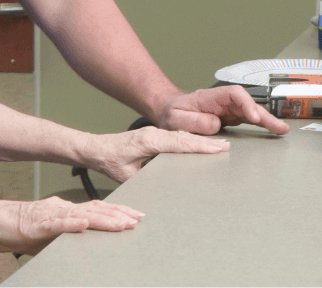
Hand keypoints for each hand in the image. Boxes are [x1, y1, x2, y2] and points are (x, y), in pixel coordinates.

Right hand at [0, 197, 144, 255]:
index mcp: (61, 210)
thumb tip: (80, 241)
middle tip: (139, 218)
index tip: (134, 215)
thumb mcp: (45, 235)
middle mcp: (58, 208)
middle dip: (118, 213)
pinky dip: (71, 223)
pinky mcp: (35, 224)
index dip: (115, 211)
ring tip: (122, 223)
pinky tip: (84, 224)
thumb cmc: (12, 228)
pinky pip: (56, 224)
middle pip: (93, 209)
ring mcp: (47, 215)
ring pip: (80, 215)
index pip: (94, 209)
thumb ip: (63, 235)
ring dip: (103, 219)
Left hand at [87, 126, 229, 182]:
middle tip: (227, 147)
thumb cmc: (108, 160)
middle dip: (206, 143)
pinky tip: (199, 144)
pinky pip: (174, 137)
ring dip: (199, 141)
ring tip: (220, 146)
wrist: (94, 148)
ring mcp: (152, 133)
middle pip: (184, 137)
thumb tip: (164, 189)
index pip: (179, 143)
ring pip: (180, 136)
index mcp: (148, 140)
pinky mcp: (152, 135)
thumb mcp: (126, 174)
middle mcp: (152, 133)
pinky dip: (189, 140)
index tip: (219, 147)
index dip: (201, 146)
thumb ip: (146, 178)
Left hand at [156, 86, 288, 135]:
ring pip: (251, 112)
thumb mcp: (176, 118)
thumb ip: (194, 121)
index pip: (233, 94)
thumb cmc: (171, 113)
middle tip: (278, 127)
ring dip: (267, 120)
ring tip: (282, 130)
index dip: (245, 103)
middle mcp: (222, 102)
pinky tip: (273, 131)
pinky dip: (261, 125)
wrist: (168, 112)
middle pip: (247, 103)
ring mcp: (227, 110)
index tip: (252, 116)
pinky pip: (248, 120)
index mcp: (209, 97)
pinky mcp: (230, 119)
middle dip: (263, 114)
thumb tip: (216, 124)